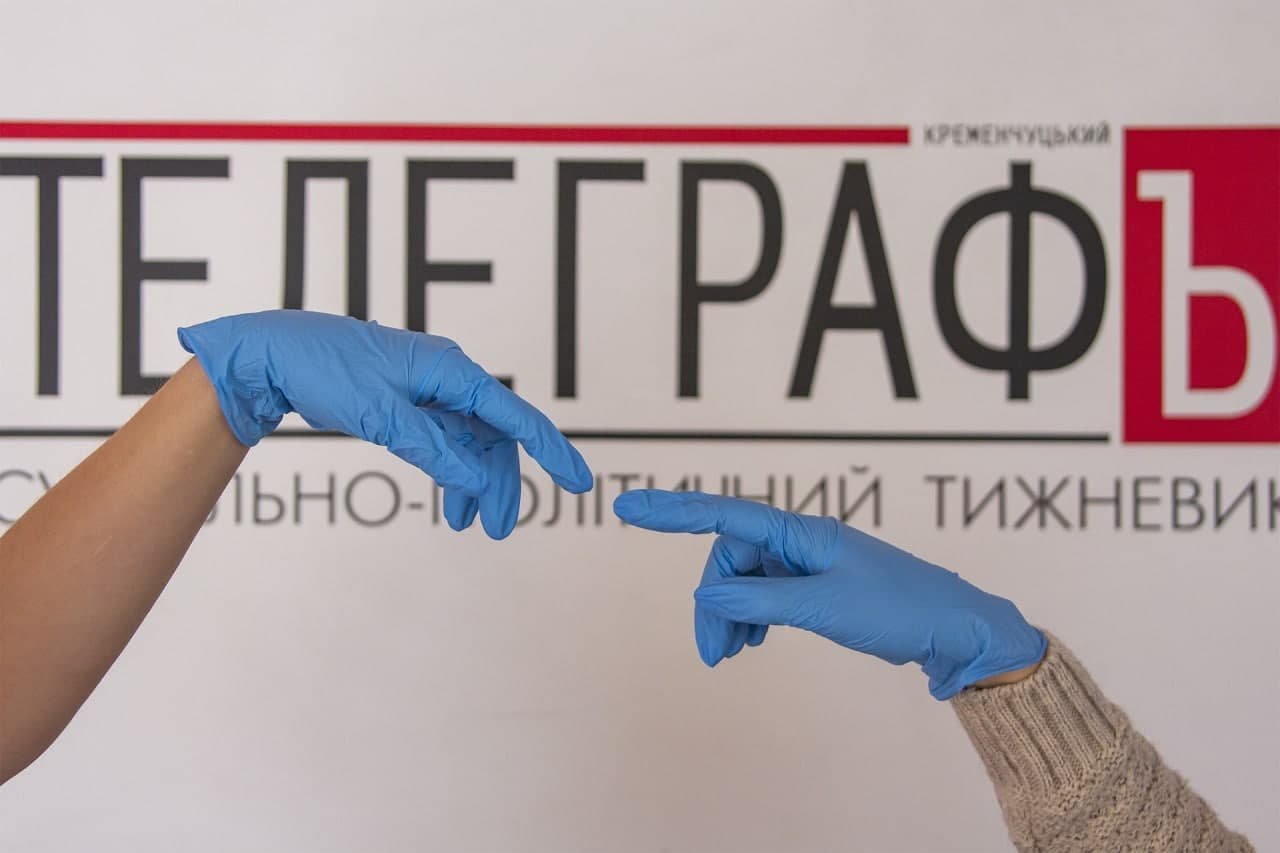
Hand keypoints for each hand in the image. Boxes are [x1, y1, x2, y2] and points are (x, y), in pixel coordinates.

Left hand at [179, 310, 592, 538]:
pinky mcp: (411, 402)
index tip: (577, 482)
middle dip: (501, 484)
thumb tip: (474, 480)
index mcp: (451, 371)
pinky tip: (450, 502)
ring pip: (471, 443)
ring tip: (467, 524)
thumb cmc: (324, 370)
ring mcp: (430, 390)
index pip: (515, 416)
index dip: (550, 451)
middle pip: (495, 437)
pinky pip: (447, 440)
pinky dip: (451, 472)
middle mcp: (448, 378)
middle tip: (499, 530)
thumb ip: (432, 449)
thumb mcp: (380, 415)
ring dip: (474, 482)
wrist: (275, 356)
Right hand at [613, 490, 1045, 699]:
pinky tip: (752, 642)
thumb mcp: (822, 607)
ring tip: (731, 655)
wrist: (955, 631)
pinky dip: (751, 617)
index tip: (627, 506)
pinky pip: (765, 594)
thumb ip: (759, 600)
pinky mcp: (816, 585)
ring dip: (730, 615)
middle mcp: (799, 540)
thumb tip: (703, 593)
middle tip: (713, 655)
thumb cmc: (899, 610)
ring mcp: (807, 562)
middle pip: (730, 560)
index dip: (672, 511)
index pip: (724, 515)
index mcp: (801, 532)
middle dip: (713, 604)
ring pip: (745, 581)